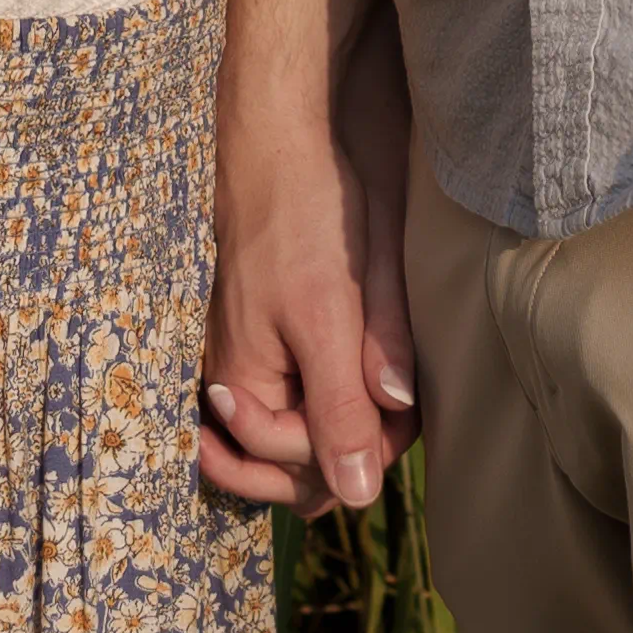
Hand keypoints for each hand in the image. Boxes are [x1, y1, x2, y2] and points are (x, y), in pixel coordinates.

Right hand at [198, 91, 419, 510]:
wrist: (280, 139)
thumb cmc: (302, 219)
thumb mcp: (330, 317)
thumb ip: (341, 406)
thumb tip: (358, 494)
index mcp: (240, 389)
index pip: (301, 472)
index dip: (360, 457)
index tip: (402, 417)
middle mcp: (229, 383)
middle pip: (289, 464)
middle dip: (346, 452)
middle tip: (400, 413)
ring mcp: (239, 356)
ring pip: (293, 429)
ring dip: (339, 427)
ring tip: (385, 401)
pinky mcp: (255, 330)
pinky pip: (287, 392)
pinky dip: (323, 398)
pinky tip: (358, 377)